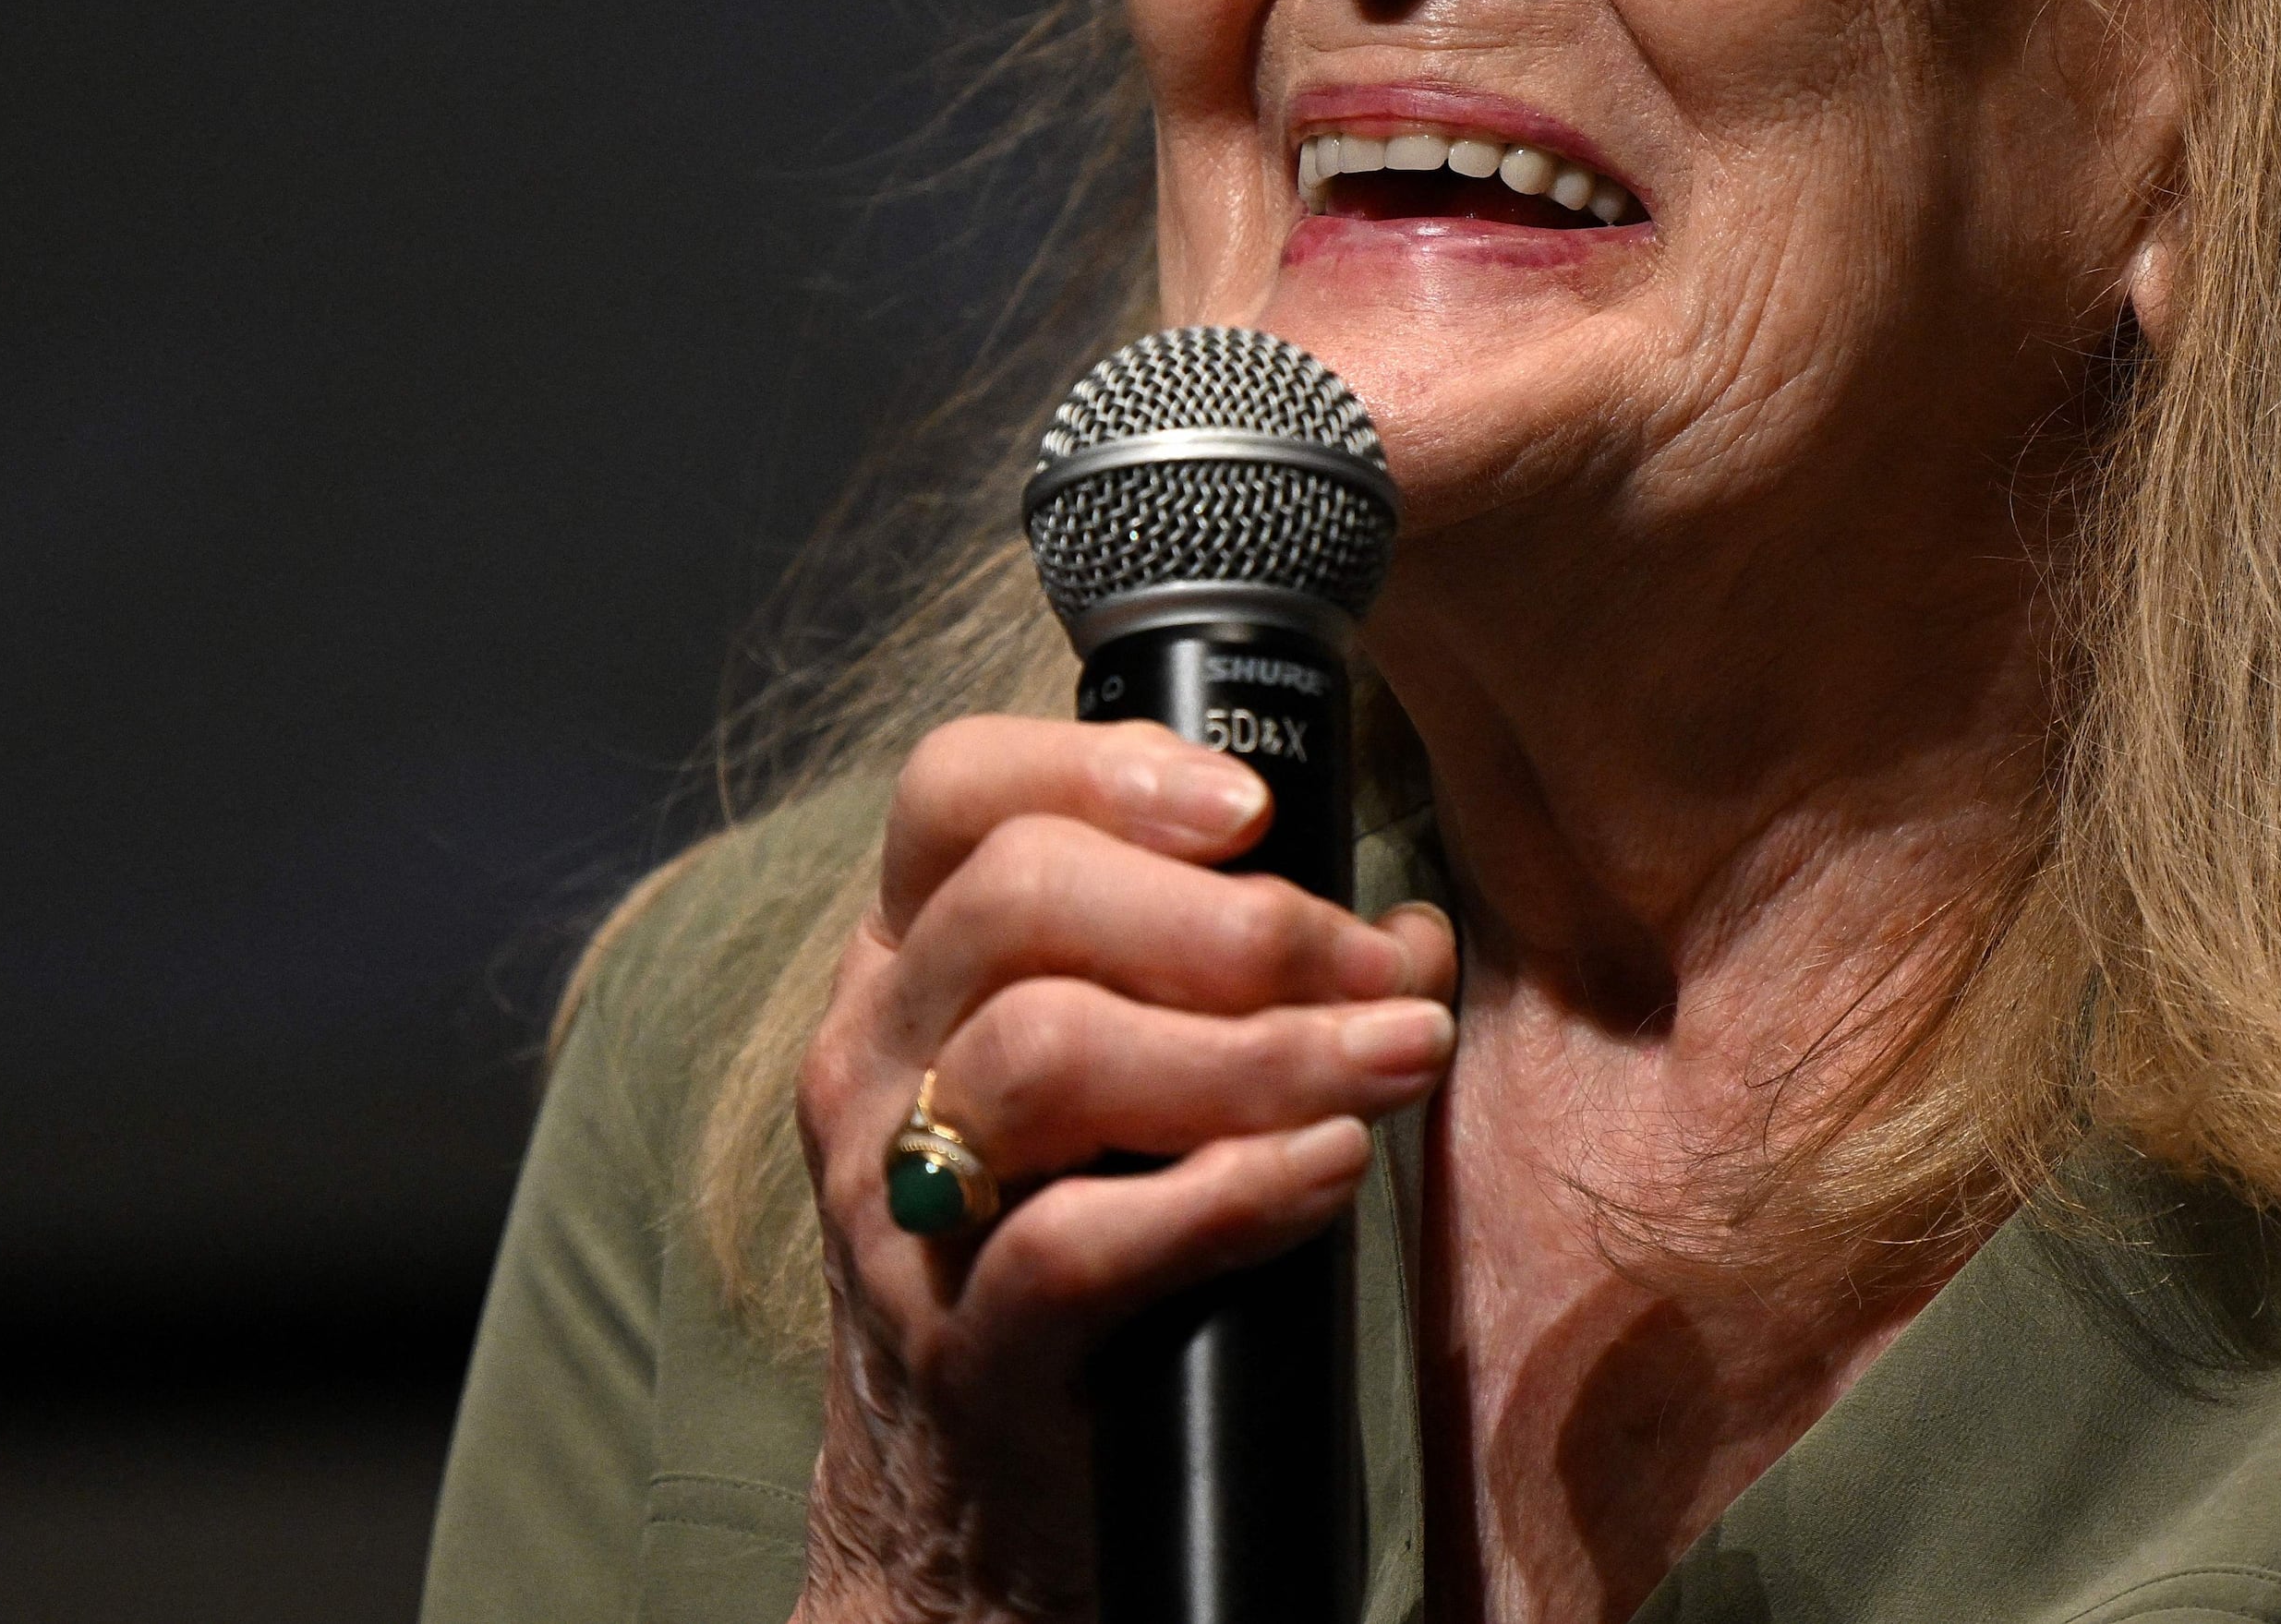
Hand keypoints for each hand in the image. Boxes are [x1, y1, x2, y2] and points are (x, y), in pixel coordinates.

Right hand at [787, 714, 1458, 1622]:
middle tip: (1379, 972)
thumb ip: (1246, 987)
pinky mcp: (958, 1343)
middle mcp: (873, 1057)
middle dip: (1233, 922)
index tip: (1253, 808)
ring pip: (1047, 1053)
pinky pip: (1074, 1241)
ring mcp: (898, 1203)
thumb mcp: (1133, 1088)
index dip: (1106, 769)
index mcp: (908, 962)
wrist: (974, 1511)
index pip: (956, 793)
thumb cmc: (1083, 1249)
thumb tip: (1407, 935)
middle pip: (1020, 902)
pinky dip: (1225, 1194)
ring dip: (1257, 1050)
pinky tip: (1329, 1171)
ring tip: (1392, 1060)